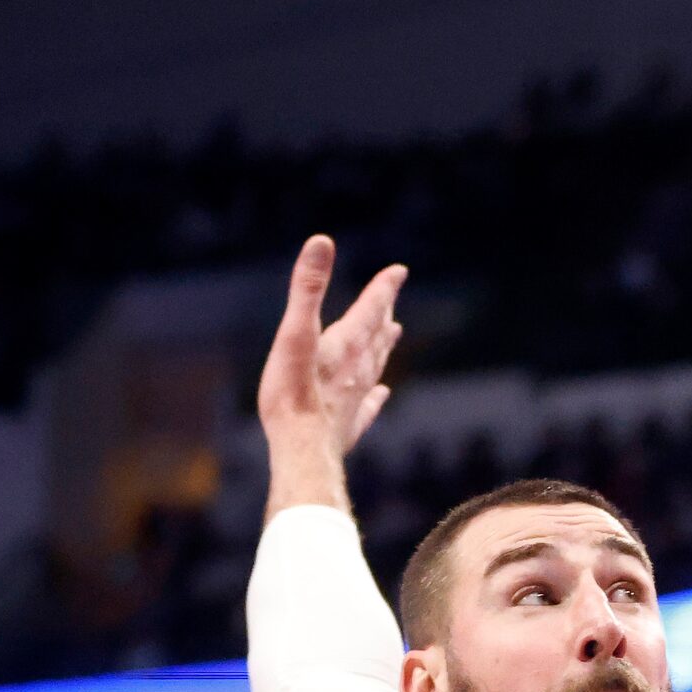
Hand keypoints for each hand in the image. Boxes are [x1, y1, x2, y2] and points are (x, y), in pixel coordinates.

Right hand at [259, 235, 405, 512]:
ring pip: (375, 366)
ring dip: (383, 347)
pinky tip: (381, 394)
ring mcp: (355, 398)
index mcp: (346, 345)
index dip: (383, 288)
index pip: (370, 308)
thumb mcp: (295, 332)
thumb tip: (322, 241)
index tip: (399, 271)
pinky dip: (375, 395)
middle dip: (383, 314)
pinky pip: (367, 405)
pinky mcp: (348, 424)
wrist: (302, 451)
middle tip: (392, 301)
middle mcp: (357, 369)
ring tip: (393, 334)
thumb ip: (308, 288)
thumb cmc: (293, 394)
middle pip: (375, 336)